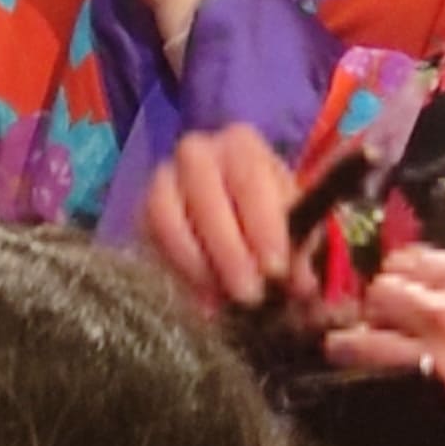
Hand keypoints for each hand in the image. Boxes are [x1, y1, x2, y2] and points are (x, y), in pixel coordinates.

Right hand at [138, 123, 305, 313]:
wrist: (238, 215)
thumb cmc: (272, 215)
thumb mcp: (296, 225)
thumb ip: (301, 249)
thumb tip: (301, 284)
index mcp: (240, 144)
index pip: (248, 176)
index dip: (262, 224)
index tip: (276, 268)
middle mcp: (196, 153)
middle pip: (203, 192)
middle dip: (227, 248)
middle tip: (250, 293)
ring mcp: (163, 180)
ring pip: (164, 215)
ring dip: (195, 262)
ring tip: (223, 299)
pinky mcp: (142, 213)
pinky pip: (150, 242)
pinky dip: (177, 274)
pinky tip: (204, 301)